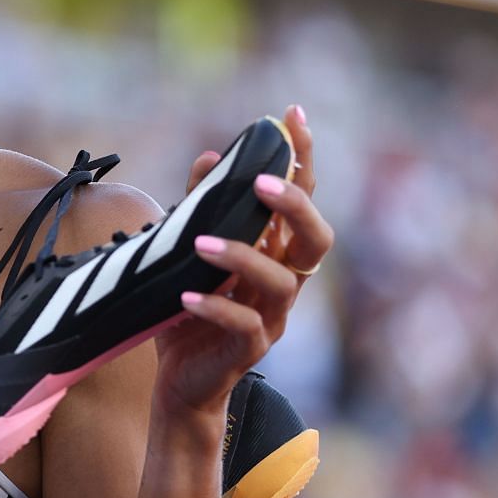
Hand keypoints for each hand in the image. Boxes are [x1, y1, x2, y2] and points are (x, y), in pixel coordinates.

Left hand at [152, 104, 334, 418]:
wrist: (180, 382)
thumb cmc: (188, 312)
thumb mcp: (186, 254)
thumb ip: (199, 208)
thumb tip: (211, 157)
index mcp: (275, 252)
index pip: (301, 199)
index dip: (302, 158)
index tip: (292, 115)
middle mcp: (284, 281)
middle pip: (317, 237)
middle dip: (296, 205)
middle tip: (261, 182)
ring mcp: (271, 316)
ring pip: (282, 280)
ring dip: (244, 255)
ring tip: (200, 242)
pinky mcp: (249, 349)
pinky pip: (244, 325)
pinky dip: (215, 306)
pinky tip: (185, 294)